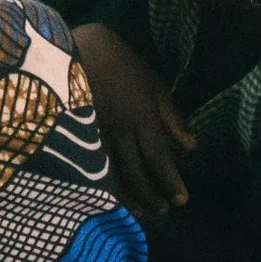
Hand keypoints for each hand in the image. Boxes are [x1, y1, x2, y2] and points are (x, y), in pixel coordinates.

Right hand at [73, 23, 194, 213]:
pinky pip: (90, 167)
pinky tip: (107, 196)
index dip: (170, 182)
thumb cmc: (116, 60)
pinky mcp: (72, 135)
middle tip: (162, 212)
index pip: (158, 158)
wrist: (70, 49)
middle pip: (136, 172)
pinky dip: (102, 186)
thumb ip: (170, 115)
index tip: (181, 200)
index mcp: (140, 118)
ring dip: (128, 196)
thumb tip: (190, 146)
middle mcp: (119, 132)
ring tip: (139, 211)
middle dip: (150, 196)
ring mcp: (93, 135)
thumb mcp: (151, 82)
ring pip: (112, 175)